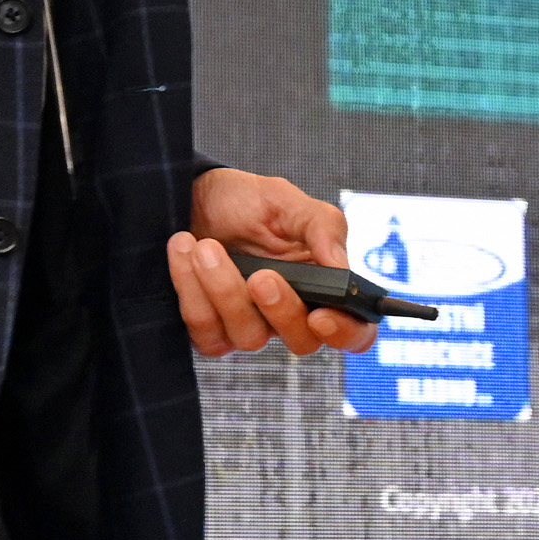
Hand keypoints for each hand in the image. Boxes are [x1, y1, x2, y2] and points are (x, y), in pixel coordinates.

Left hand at [167, 169, 372, 357]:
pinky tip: (185, 252)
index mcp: (323, 285)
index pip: (353, 330)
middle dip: (280, 309)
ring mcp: (250, 326)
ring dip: (224, 289)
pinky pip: (207, 331)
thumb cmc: (246, 201)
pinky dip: (192, 290)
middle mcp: (290, 313)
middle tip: (260, 276)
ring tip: (204, 246)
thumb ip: (322, 227)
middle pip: (302, 341)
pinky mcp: (211, 331)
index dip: (345, 332)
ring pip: (249, 337)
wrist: (193, 197)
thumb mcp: (286, 201)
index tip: (320, 316)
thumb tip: (342, 267)